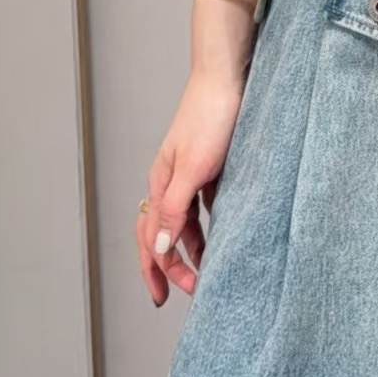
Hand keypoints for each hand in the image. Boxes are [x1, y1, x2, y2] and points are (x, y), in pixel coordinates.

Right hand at [136, 69, 244, 305]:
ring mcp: (189, 173)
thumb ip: (174, 209)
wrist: (227, 78)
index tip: (165, 298)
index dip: (156, 271)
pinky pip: (201, 205)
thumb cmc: (211, 117)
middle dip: (165, 266)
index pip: (150, 239)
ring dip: (189, 248)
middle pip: (158, 233)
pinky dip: (206, 226)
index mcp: (160, 184)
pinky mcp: (210, 165)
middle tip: (180, 293)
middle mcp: (170, 181)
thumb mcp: (193, 170)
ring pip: (182, 221)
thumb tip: (156, 247)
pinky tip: (219, 234)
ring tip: (204, 271)